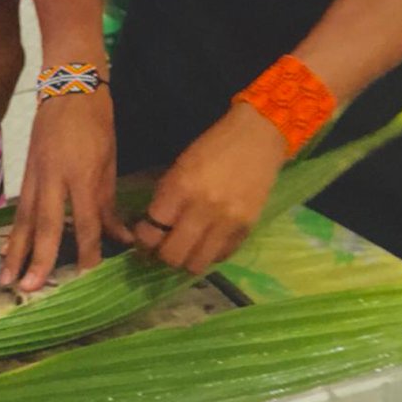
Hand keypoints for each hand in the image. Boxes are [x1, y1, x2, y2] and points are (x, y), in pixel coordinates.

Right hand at [0, 87, 133, 291]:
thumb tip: (121, 238)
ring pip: (25, 219)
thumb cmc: (97, 122)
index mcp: (84, 175)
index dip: (88, 251)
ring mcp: (36, 174)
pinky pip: (20, 207)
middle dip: (39, 258)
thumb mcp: (110, 161)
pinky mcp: (26, 171)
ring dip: (15, 251)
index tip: (88, 276)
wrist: (69, 85)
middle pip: (47, 225)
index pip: (87, 222)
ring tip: (7, 278)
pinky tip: (6, 250)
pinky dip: (13, 231)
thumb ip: (109, 203)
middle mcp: (56, 178)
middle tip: (30, 289)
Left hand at [134, 102, 287, 273]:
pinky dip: (210, 254)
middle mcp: (204, 209)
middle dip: (161, 255)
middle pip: (173, 255)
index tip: (143, 238)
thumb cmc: (213, 146)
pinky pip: (221, 256)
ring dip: (186, 260)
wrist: (257, 136)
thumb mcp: (180, 165)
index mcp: (181, 187)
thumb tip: (150, 225)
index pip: (152, 230)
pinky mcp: (247, 229)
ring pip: (197, 264)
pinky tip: (206, 242)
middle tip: (161, 248)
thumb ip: (166, 196)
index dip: (143, 240)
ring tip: (184, 249)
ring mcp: (228, 222)